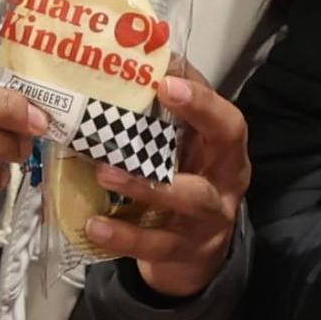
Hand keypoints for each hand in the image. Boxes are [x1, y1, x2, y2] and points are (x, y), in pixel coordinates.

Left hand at [70, 67, 252, 299]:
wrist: (192, 259)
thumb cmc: (182, 187)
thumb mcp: (182, 153)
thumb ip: (167, 115)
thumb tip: (143, 60)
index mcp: (225, 153)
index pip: (227, 119)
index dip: (202, 99)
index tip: (167, 80)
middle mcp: (225, 183)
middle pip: (225, 146)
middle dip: (196, 117)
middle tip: (157, 96)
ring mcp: (207, 220)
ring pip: (188, 199)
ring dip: (146, 184)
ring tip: (104, 172)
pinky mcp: (182, 252)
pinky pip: (154, 244)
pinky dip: (122, 236)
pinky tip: (93, 225)